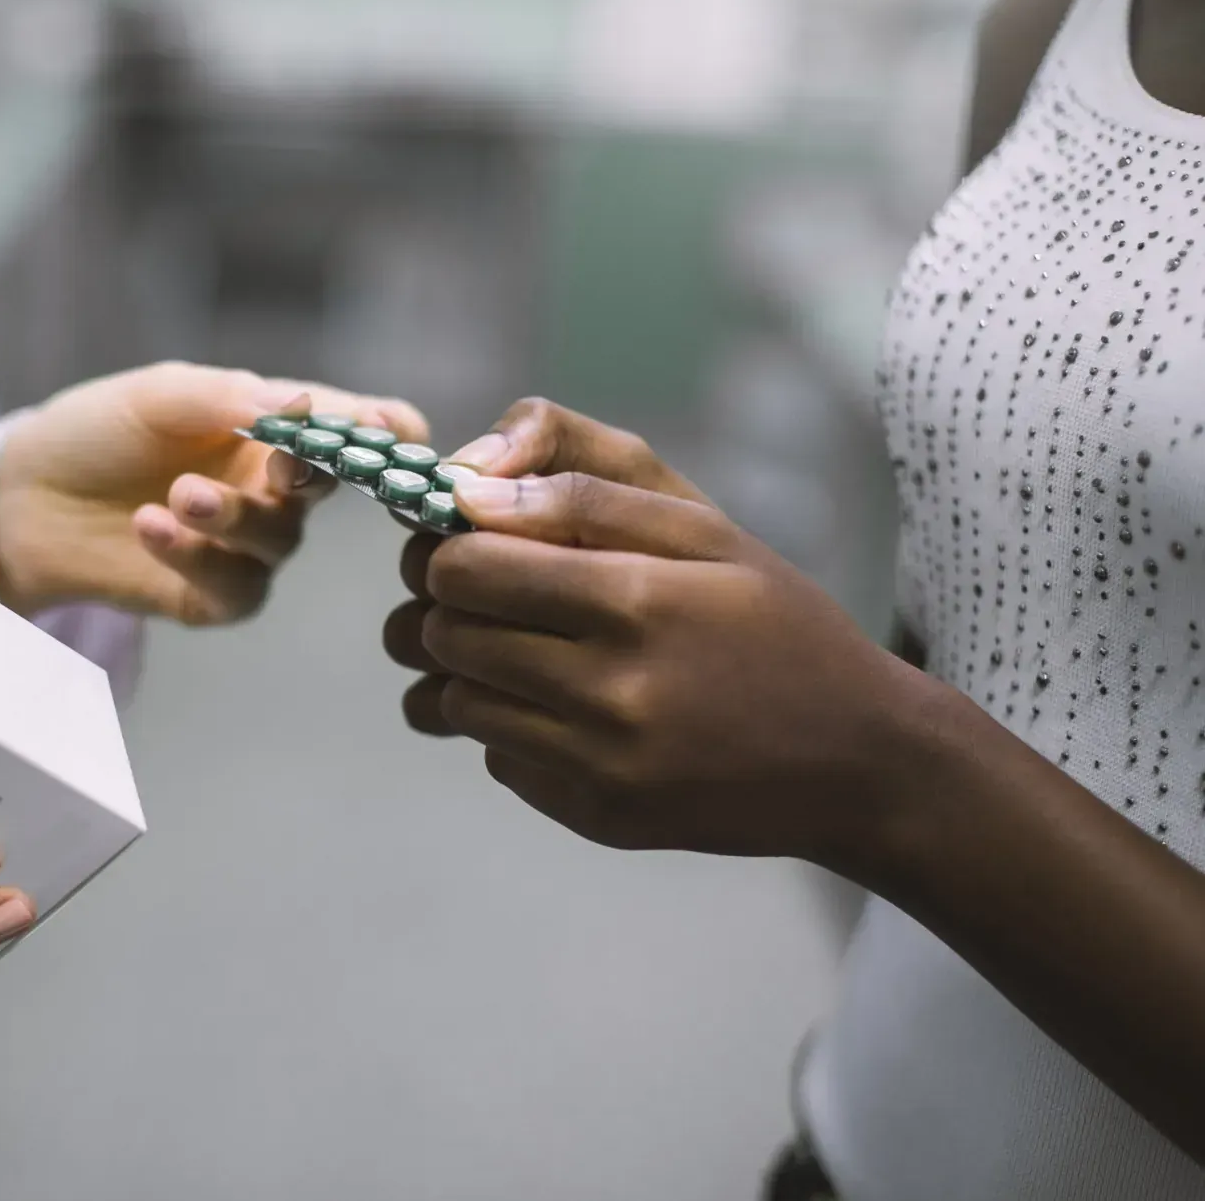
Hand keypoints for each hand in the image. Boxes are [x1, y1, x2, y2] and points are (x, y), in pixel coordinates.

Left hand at [0, 361, 426, 622]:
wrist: (20, 497)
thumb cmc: (95, 431)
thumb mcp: (158, 394)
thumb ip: (230, 398)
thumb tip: (306, 406)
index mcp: (272, 426)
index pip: (354, 427)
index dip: (384, 429)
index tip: (389, 430)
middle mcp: (271, 486)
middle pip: (329, 486)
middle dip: (312, 474)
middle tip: (282, 464)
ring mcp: (244, 544)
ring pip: (279, 540)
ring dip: (235, 517)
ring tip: (180, 496)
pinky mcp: (210, 596)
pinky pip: (235, 587)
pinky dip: (197, 557)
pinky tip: (151, 526)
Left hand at [385, 401, 941, 873]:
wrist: (862, 760)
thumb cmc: (778, 625)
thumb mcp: (705, 526)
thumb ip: (584, 488)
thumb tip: (469, 489)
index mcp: (635, 599)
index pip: (464, 568)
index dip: (450, 547)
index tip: (475, 542)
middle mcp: (609, 692)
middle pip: (445, 635)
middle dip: (451, 605)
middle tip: (496, 594)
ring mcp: (600, 767)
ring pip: (457, 702)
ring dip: (472, 669)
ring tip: (533, 649)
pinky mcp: (597, 818)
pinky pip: (499, 761)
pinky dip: (513, 729)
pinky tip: (571, 710)